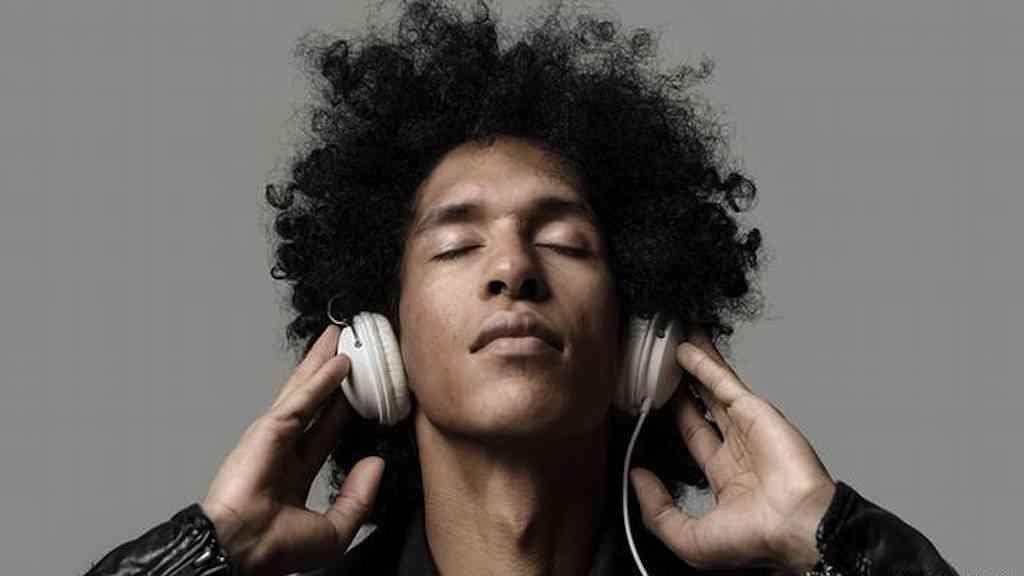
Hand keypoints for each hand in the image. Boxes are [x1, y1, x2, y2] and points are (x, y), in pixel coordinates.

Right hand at [201, 325, 384, 575]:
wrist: (242, 552)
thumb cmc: (276, 550)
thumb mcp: (334, 529)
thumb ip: (358, 496)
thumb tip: (376, 462)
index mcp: (294, 475)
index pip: (326, 432)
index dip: (343, 409)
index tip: (361, 389)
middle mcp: (283, 451)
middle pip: (313, 402)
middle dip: (330, 374)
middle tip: (347, 345)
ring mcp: (273, 438)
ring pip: (305, 392)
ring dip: (323, 362)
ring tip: (341, 335)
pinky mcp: (267, 431)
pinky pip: (301, 401)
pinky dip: (321, 380)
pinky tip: (340, 361)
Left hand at [629, 324, 835, 573]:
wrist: (797, 529)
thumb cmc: (756, 541)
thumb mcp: (690, 538)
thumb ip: (658, 510)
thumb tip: (636, 477)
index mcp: (726, 478)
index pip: (693, 436)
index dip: (673, 416)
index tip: (653, 399)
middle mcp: (738, 449)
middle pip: (701, 405)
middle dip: (683, 384)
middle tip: (663, 362)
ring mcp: (749, 427)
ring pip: (713, 387)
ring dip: (693, 363)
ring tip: (672, 340)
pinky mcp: (757, 412)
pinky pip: (723, 383)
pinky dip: (705, 364)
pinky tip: (686, 348)